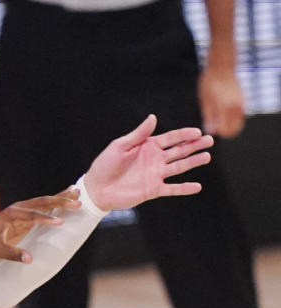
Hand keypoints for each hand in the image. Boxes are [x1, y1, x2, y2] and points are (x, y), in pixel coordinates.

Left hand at [0, 188, 80, 262]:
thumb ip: (13, 254)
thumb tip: (29, 259)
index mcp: (10, 215)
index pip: (31, 215)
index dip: (45, 218)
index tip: (60, 222)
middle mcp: (17, 208)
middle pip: (41, 203)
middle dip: (59, 202)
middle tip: (77, 202)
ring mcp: (22, 209)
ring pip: (44, 201)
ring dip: (60, 198)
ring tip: (77, 193)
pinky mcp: (26, 213)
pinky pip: (43, 206)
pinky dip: (55, 201)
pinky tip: (67, 195)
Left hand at [84, 114, 213, 210]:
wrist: (97, 188)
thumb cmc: (105, 164)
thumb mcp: (120, 146)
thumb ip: (138, 134)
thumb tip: (153, 117)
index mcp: (147, 146)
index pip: (170, 138)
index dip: (184, 134)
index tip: (197, 131)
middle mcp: (154, 159)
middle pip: (179, 151)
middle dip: (194, 145)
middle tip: (209, 140)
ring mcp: (155, 175)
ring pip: (179, 167)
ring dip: (193, 162)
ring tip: (207, 157)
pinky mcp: (153, 190)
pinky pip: (172, 189)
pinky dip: (184, 188)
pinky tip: (197, 186)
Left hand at [199, 66, 244, 137]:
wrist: (221, 68)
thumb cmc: (208, 84)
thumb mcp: (205, 101)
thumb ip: (208, 117)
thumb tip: (210, 131)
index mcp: (225, 108)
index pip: (226, 130)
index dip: (218, 132)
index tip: (211, 129)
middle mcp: (236, 107)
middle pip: (235, 130)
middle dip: (225, 131)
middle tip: (215, 127)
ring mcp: (242, 104)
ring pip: (239, 124)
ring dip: (230, 125)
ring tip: (218, 120)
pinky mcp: (243, 101)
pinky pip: (240, 116)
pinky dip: (233, 119)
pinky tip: (223, 114)